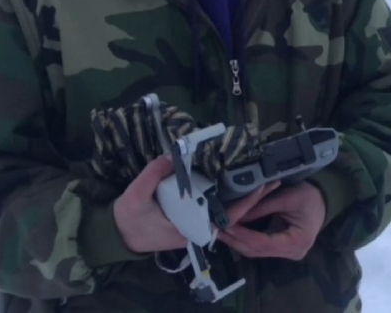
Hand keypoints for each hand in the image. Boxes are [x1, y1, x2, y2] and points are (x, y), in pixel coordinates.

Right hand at [113, 155, 277, 253]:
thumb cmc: (128, 219)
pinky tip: (237, 179)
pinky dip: (226, 194)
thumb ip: (153, 175)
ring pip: (225, 210)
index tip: (262, 188)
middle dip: (252, 196)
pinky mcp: (193, 219)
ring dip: (242, 195)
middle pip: (232, 213)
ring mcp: (196, 225)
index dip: (246, 203)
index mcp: (190, 228)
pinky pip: (214, 207)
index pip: (226, 218)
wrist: (118, 235)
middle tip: (272, 177)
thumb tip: (173, 155)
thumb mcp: (135, 195)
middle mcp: (198, 229)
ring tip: (262, 176)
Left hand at [217, 182, 325, 260]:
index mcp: (297, 242)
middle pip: (256, 251)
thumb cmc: (309, 196)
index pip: (263, 243)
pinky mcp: (282, 249)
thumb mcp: (286, 197)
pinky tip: (232, 231)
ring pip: (256, 251)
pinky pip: (260, 247)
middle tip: (216, 228)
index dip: (242, 235)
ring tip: (220, 229)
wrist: (325, 200)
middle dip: (235, 239)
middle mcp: (292, 253)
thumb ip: (260, 208)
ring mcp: (287, 254)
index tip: (226, 225)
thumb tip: (233, 216)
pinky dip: (245, 239)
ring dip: (237, 240)